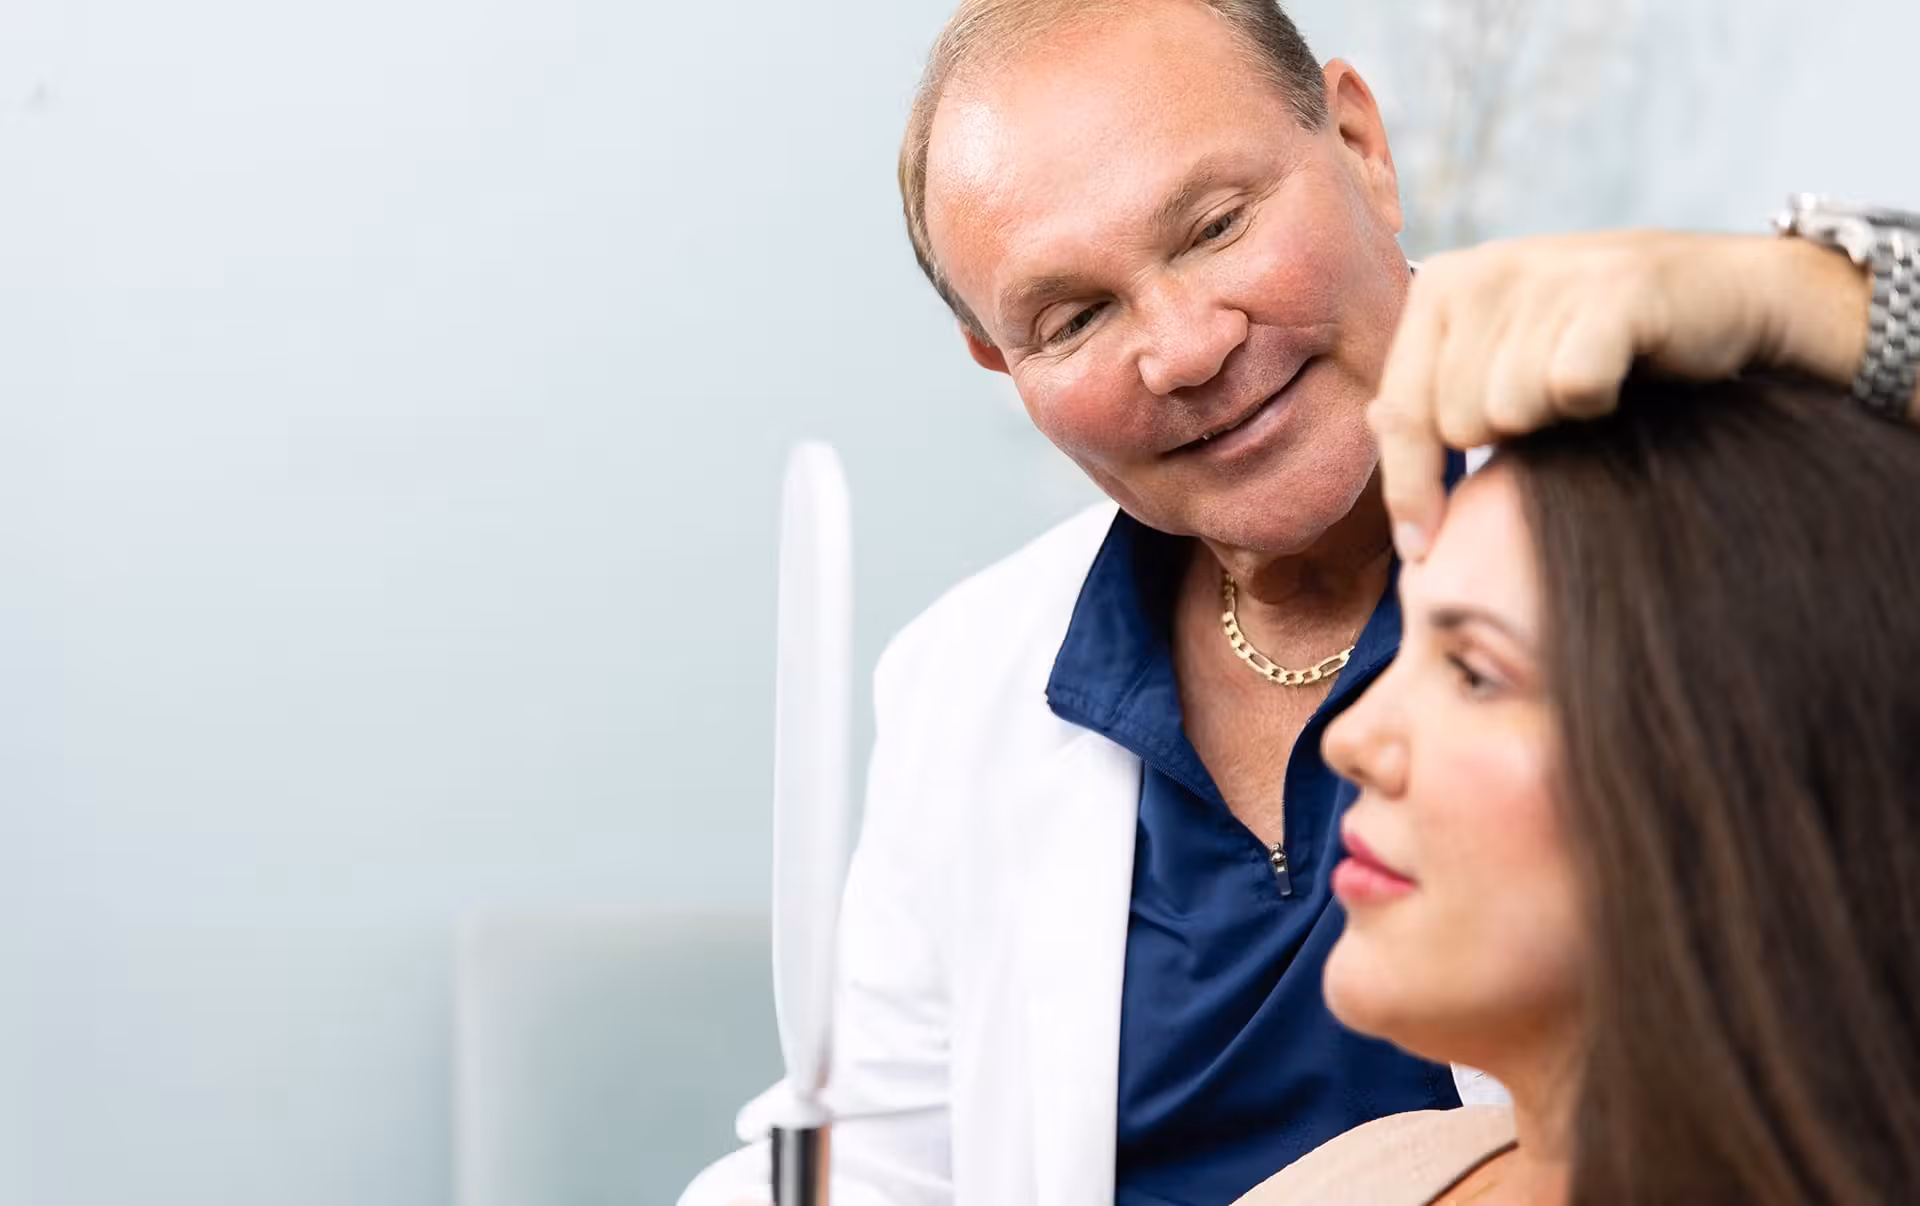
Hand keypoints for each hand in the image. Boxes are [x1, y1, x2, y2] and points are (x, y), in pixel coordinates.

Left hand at [1370, 230, 1874, 558]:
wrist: (1726, 300)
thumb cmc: (1603, 347)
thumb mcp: (1504, 366)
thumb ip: (1436, 397)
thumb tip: (1376, 424)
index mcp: (1443, 285)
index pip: (1401, 413)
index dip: (1409, 490)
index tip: (1422, 549)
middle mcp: (1485, 268)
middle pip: (1455, 421)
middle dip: (1504, 438)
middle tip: (1554, 406)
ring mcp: (1548, 272)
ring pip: (1511, 410)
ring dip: (1556, 420)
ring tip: (1587, 383)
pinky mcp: (1613, 288)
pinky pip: (1570, 389)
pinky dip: (1599, 401)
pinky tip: (1621, 375)